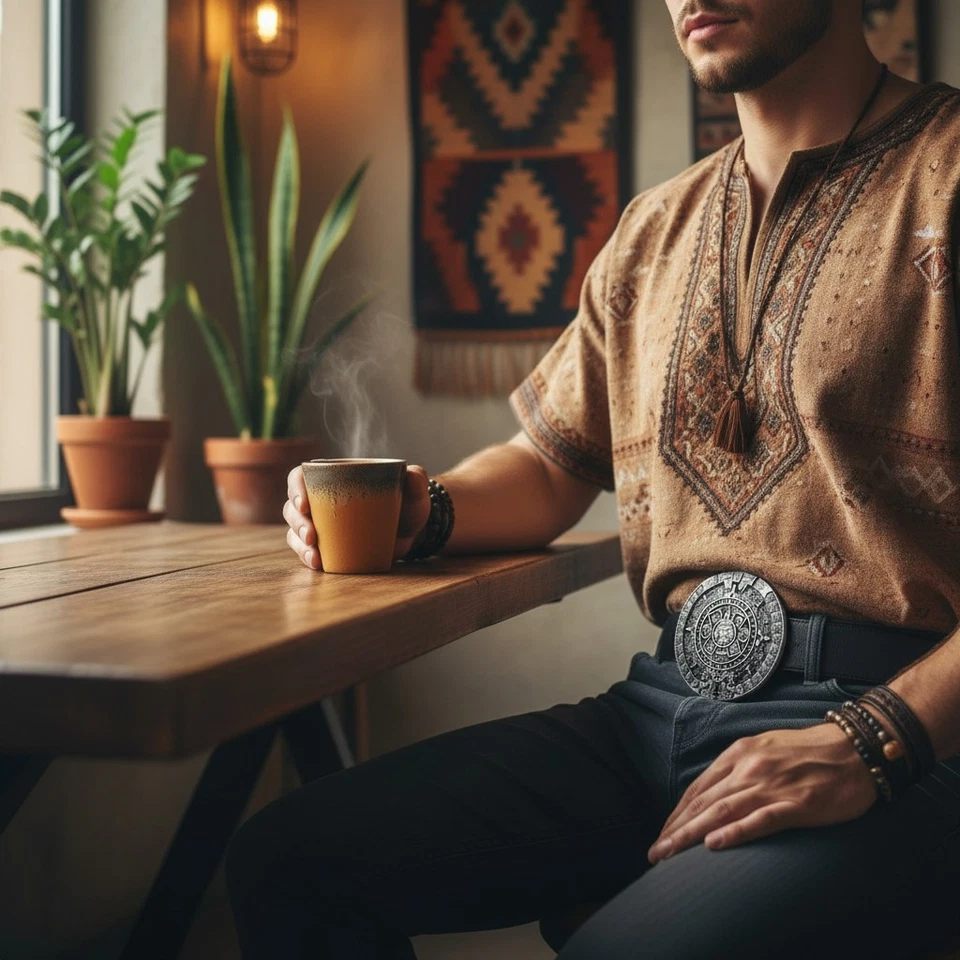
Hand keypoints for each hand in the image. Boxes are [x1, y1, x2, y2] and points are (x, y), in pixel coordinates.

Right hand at [283, 464, 431, 569]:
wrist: (413, 533)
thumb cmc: (409, 504)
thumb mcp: (415, 491)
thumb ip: (417, 479)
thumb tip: (412, 474)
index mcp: (332, 477)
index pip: (300, 477)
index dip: (295, 488)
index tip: (305, 504)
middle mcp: (319, 499)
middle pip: (293, 506)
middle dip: (297, 522)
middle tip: (312, 535)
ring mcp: (320, 523)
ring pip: (295, 530)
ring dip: (299, 543)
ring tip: (315, 556)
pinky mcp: (325, 545)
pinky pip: (306, 550)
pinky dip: (307, 557)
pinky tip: (317, 564)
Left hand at [647, 723, 877, 863]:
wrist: (856, 747)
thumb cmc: (810, 752)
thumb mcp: (765, 750)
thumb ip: (739, 770)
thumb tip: (713, 795)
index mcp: (740, 754)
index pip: (699, 788)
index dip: (678, 813)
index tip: (662, 834)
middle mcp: (749, 768)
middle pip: (704, 803)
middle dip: (675, 830)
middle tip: (654, 853)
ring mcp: (772, 785)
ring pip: (722, 812)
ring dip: (692, 835)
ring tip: (670, 854)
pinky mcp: (797, 803)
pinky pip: (761, 820)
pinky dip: (735, 832)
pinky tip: (714, 844)